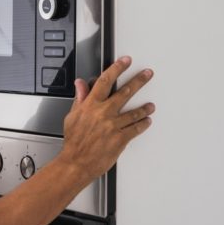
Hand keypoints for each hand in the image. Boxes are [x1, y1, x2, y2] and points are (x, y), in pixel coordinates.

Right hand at [61, 56, 154, 181]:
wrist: (76, 162)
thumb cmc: (74, 142)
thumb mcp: (72, 116)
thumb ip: (80, 99)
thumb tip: (80, 85)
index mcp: (90, 105)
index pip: (105, 81)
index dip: (116, 69)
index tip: (125, 62)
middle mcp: (103, 113)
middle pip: (125, 92)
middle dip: (138, 81)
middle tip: (147, 74)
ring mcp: (113, 126)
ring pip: (134, 112)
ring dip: (144, 108)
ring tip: (150, 105)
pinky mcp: (120, 139)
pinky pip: (135, 129)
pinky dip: (143, 124)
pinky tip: (147, 121)